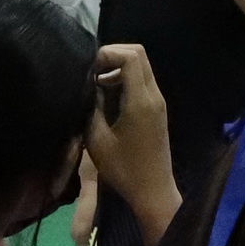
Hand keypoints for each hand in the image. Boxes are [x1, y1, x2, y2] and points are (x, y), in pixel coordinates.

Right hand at [87, 44, 176, 216]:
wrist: (152, 191)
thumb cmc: (123, 170)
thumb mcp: (97, 140)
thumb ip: (91, 107)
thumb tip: (86, 85)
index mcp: (141, 101)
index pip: (131, 57)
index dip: (107, 53)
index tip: (87, 68)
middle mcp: (154, 96)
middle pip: (138, 55)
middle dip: (112, 56)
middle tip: (89, 72)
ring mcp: (157, 102)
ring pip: (140, 68)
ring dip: (116, 70)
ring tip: (93, 87)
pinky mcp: (155, 110)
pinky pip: (140, 83)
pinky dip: (123, 82)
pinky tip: (104, 99)